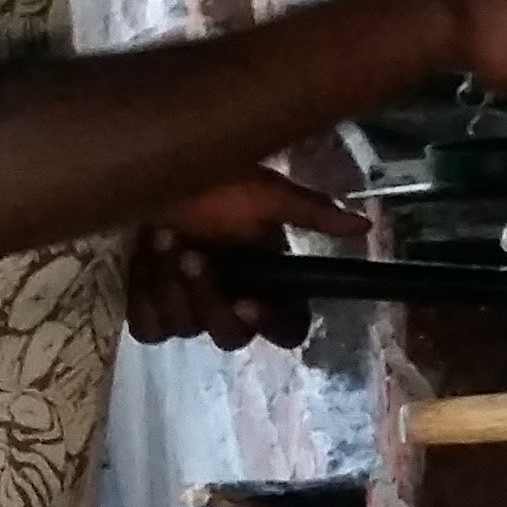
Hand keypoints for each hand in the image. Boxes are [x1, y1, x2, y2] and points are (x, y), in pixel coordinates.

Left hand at [126, 170, 358, 347]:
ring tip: (161, 237)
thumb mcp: (261, 190)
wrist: (141, 171)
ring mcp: (187, 311)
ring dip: (171, 284)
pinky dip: (144, 294)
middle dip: (208, 296)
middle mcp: (229, 302)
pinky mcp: (148, 313)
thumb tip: (364, 226)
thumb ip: (311, 214)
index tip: (250, 299)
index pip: (286, 327)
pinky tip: (141, 260)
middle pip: (231, 336)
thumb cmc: (205, 180)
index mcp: (264, 280)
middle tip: (194, 254)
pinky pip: (149, 329)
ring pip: (186, 329)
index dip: (272, 323)